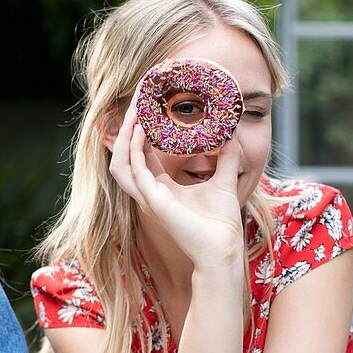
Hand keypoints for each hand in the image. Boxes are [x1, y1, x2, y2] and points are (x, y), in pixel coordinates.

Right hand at [109, 103, 245, 270]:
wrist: (223, 248)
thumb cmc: (221, 223)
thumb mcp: (225, 180)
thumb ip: (226, 158)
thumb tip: (231, 134)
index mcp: (161, 190)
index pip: (142, 157)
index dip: (140, 134)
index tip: (147, 109)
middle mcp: (150, 193)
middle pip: (125, 157)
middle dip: (126, 131)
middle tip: (136, 104)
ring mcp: (148, 198)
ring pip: (120, 164)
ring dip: (123, 138)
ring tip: (134, 113)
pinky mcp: (153, 202)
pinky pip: (134, 170)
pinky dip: (134, 148)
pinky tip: (141, 129)